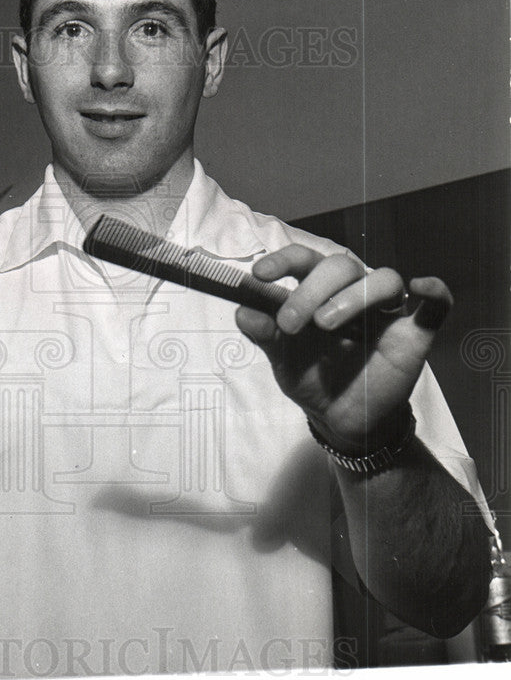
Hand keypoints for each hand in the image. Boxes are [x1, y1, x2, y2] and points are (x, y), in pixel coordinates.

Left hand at [234, 245, 451, 450]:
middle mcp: (354, 292)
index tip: (260, 274)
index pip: (306, 261)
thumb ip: (266, 335)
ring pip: (383, 279)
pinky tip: (421, 287)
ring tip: (325, 324)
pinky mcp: (415, 334)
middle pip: (342, 266)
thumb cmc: (314, 378)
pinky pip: (435, 306)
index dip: (284, 260)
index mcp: (320, 291)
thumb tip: (244, 312)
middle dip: (311, 289)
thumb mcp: (283, 360)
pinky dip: (434, 292)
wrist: (341, 419)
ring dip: (353, 296)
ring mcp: (386, 311)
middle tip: (290, 324)